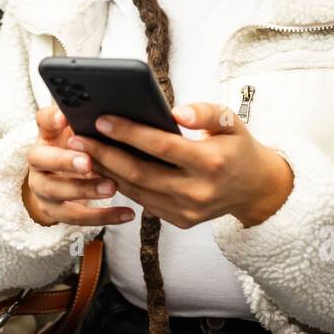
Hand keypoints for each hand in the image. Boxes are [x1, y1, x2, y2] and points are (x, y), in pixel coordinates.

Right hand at [22, 105, 136, 227]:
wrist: (61, 180)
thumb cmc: (79, 149)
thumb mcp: (81, 132)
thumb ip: (90, 120)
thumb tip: (113, 109)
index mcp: (47, 135)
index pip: (43, 121)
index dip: (52, 119)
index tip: (64, 117)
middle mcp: (38, 162)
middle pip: (43, 160)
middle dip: (65, 161)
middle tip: (88, 161)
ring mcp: (43, 189)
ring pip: (58, 192)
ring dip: (85, 190)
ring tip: (111, 187)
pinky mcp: (54, 212)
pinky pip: (77, 217)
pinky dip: (103, 216)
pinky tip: (127, 213)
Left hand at [69, 103, 294, 228]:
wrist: (255, 189)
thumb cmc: (238, 148)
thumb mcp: (232, 122)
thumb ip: (205, 112)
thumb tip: (175, 112)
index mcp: (212, 163)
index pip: (162, 146)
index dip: (129, 133)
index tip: (102, 119)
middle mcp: (198, 191)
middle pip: (141, 172)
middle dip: (105, 154)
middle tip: (78, 138)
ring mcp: (188, 211)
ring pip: (137, 191)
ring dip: (106, 171)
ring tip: (83, 152)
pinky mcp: (180, 221)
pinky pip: (143, 201)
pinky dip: (121, 184)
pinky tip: (104, 167)